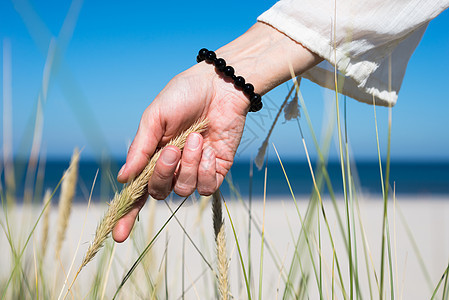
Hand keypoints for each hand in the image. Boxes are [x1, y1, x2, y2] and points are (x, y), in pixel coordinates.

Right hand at [112, 63, 249, 241]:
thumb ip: (141, 149)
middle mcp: (173, 167)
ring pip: (184, 190)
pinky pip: (206, 187)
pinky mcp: (216, 170)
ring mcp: (194, 170)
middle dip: (164, 173)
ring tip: (196, 139)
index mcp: (153, 155)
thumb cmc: (183, 96)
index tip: (118, 236)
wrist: (220, 86)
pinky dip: (205, 168)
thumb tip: (124, 179)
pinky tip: (209, 148)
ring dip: (189, 166)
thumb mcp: (155, 118)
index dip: (128, 214)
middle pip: (159, 192)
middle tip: (173, 148)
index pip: (138, 191)